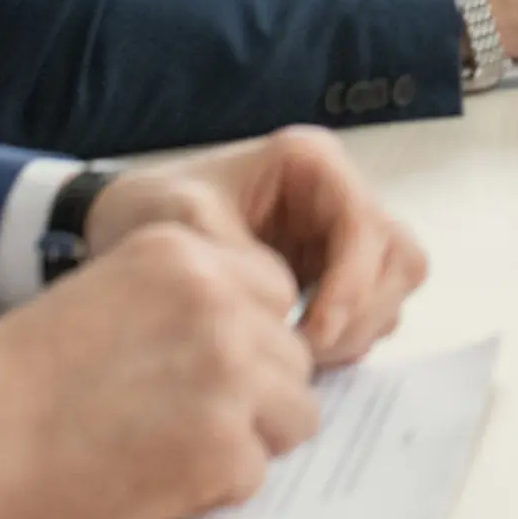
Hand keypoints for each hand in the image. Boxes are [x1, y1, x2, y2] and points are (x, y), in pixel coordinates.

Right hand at [0, 224, 317, 518]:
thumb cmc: (17, 380)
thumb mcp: (105, 294)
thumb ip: (180, 303)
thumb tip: (245, 338)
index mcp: (187, 253)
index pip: (274, 292)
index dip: (246, 339)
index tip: (204, 368)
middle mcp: (221, 302)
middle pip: (291, 356)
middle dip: (254, 394)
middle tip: (184, 421)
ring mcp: (231, 374)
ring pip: (296, 414)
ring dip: (248, 440)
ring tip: (174, 449)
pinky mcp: (226, 449)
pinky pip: (257, 473)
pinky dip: (215, 487)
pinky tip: (155, 478)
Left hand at [85, 130, 427, 365]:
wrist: (119, 226)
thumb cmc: (148, 211)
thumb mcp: (182, 224)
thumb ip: (239, 262)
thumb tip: (290, 309)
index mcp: (311, 162)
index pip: (365, 225)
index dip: (351, 284)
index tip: (313, 335)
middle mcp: (337, 192)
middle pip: (397, 256)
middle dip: (363, 311)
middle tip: (311, 353)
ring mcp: (339, 233)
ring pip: (394, 284)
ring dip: (361, 327)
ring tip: (303, 356)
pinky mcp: (333, 270)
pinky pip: (371, 307)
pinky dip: (349, 335)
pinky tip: (300, 350)